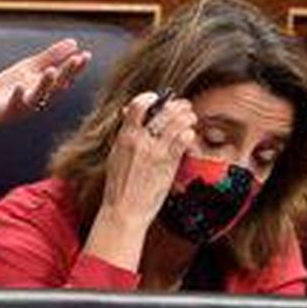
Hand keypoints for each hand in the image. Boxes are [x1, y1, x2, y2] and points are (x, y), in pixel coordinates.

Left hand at [0, 38, 90, 144]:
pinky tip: (20, 86)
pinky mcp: (8, 112)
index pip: (63, 76)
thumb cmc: (8, 88)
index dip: (75, 67)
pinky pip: (14, 105)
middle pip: (56, 87)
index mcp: (44, 88)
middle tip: (78, 60)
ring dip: (45, 85)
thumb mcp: (30, 68)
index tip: (86, 55)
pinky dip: (18, 96)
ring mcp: (24, 107)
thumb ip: (51, 56)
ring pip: (38, 97)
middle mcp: (38, 99)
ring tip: (51, 70)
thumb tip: (74, 42)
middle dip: (67, 74)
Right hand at [81, 91, 197, 270]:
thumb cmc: (118, 185)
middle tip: (183, 105)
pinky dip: (188, 134)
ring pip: (177, 123)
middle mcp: (141, 141)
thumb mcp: (115, 155)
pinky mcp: (168, 165)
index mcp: (125, 137)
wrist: (124, 210)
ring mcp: (156, 152)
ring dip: (186, 117)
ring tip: (190, 117)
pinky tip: (189, 135)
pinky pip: (183, 142)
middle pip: (163, 111)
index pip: (138, 105)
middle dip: (176, 105)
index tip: (156, 97)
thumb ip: (124, 135)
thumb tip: (129, 116)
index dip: (150, 97)